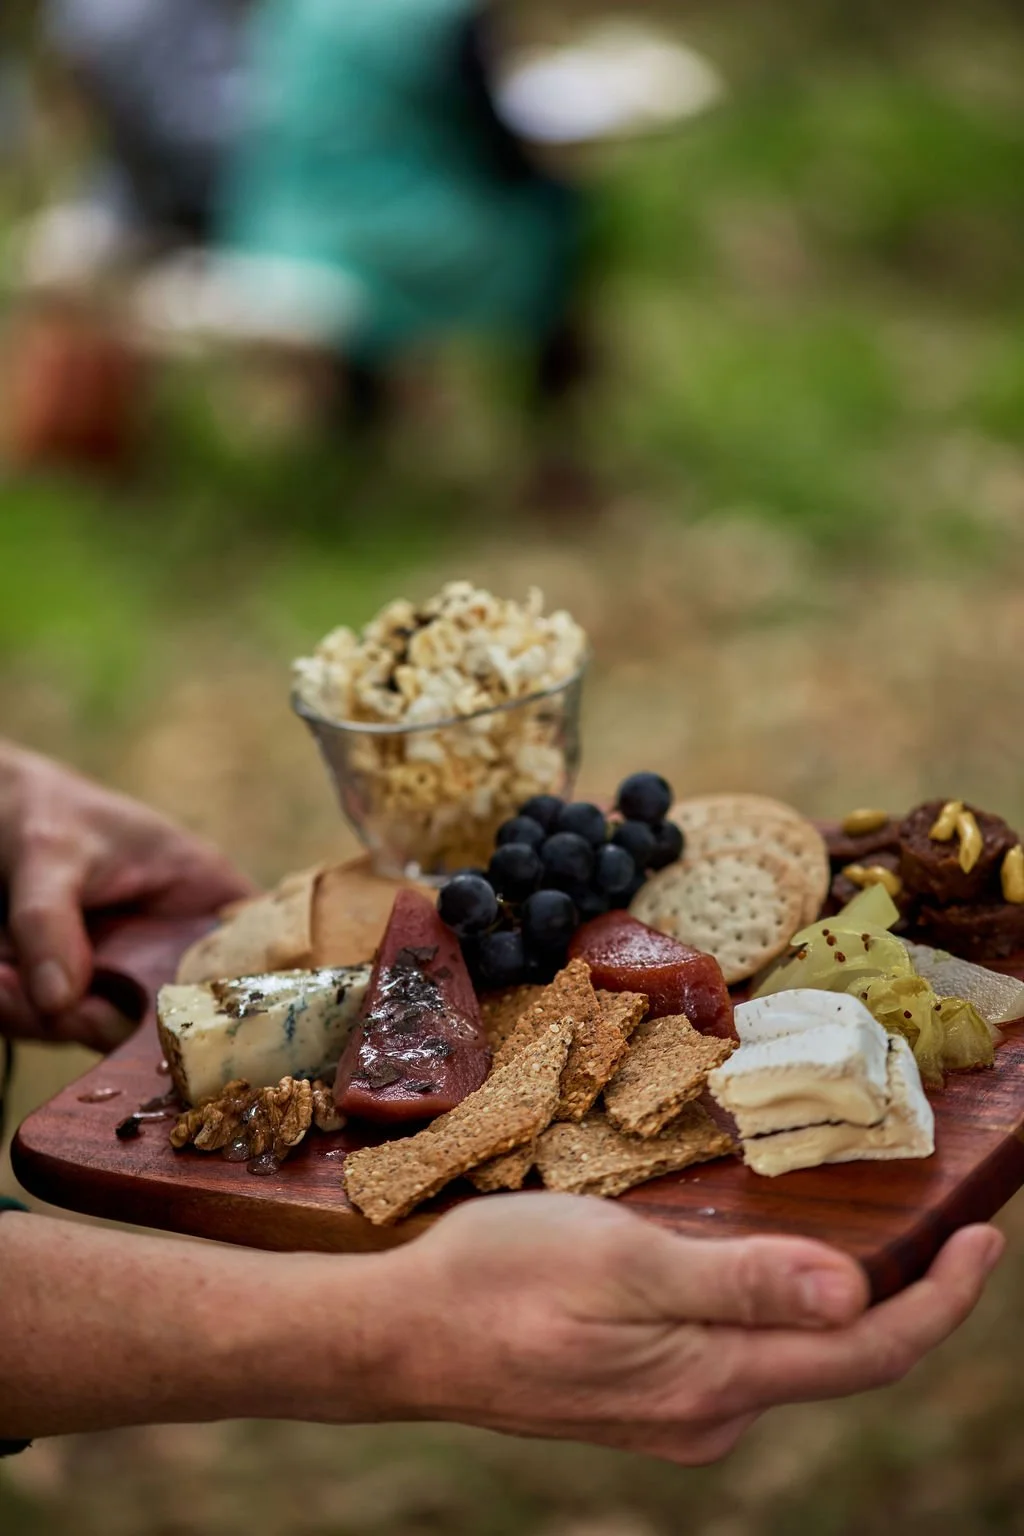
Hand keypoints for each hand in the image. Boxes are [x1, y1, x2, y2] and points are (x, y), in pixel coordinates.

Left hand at [0, 742, 254, 1049]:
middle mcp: (174, 946)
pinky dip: (21, 1011)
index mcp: (203, 896)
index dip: (240, 1000)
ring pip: (105, 1030)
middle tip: (47, 1006)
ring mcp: (127, 975)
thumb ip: (52, 923)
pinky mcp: (79, 993)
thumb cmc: (42, 810)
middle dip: (101, 1018)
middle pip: (172, 1017)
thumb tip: (60, 1002)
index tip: (185, 1022)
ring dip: (45, 1016)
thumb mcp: (50, 854)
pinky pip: (58, 1024)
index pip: (254, 958)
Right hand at [359, 1195, 1003, 1463]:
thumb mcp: (623, 1262)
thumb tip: (858, 1294)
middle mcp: (710, 1414)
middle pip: (841, 1362)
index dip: (942, 1302)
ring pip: (790, 1360)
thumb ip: (740, 1283)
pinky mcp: (644, 1398)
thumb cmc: (504, 1281)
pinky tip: (766, 1270)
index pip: (869, 1352)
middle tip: (947, 1230)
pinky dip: (781, 1314)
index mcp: (716, 1380)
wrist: (406, 1338)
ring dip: (842, 1307)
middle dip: (908, 1302)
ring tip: (869, 1237)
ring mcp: (675, 1414)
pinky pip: (742, 1358)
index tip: (989, 1241)